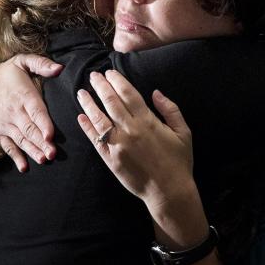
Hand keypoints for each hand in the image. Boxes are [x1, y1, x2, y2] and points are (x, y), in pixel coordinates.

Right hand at [0, 54, 61, 171]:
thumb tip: (60, 68)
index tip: (50, 135)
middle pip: (29, 129)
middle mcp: (14, 111)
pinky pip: (8, 146)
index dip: (43, 124)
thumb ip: (41, 64)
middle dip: (41, 143)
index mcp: (23, 95)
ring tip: (43, 159)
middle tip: (52, 154)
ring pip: (21, 140)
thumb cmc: (6, 73)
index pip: (35, 111)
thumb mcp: (22, 61)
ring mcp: (5, 123)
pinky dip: (16, 157)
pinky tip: (24, 167)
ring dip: (32, 151)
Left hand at [76, 70, 193, 210]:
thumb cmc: (179, 161)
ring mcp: (118, 145)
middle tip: (92, 76)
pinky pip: (95, 140)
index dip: (117, 81)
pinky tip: (81, 117)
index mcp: (148, 122)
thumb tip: (156, 92)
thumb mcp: (183, 132)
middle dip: (100, 86)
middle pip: (110, 102)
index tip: (109, 72)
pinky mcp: (110, 159)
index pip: (128, 94)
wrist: (169, 191)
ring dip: (88, 104)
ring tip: (81, 92)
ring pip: (98, 119)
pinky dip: (87, 127)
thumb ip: (170, 110)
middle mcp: (130, 130)